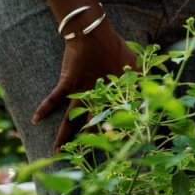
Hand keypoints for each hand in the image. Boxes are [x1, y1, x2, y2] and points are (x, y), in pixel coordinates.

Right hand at [35, 16, 133, 151]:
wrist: (93, 33)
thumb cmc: (116, 47)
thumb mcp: (136, 64)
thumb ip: (143, 79)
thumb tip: (159, 87)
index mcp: (115, 94)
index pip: (118, 120)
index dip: (119, 134)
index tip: (120, 150)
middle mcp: (98, 97)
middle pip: (93, 125)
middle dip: (88, 143)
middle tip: (85, 161)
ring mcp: (81, 91)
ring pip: (71, 119)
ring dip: (64, 136)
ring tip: (57, 153)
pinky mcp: (67, 83)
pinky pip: (53, 98)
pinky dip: (43, 108)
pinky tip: (35, 120)